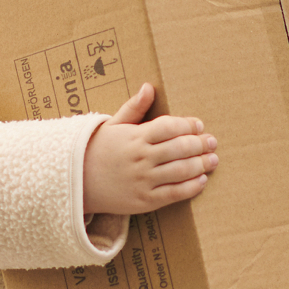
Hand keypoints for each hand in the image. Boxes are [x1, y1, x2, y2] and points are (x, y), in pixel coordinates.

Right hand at [84, 83, 218, 217]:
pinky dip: (191, 187)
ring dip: (201, 165)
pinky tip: (201, 180)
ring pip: (181, 171)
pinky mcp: (144, 201)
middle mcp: (140, 158)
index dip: (188, 125)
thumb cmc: (97, 150)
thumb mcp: (112, 125)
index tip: (199, 126)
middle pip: (180, 149)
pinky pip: (174, 194)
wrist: (76, 182)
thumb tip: (149, 87)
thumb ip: (134, 108)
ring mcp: (143, 181)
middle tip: (212, 142)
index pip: (169, 127)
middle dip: (200, 144)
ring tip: (212, 160)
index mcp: (134, 137)